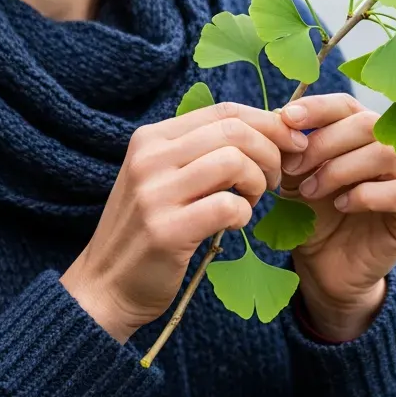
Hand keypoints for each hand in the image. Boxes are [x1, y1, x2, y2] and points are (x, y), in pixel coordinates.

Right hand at [61, 101, 308, 342]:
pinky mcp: (166, 230)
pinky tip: (233, 223)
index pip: (224, 111)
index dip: (268, 122)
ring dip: (257, 183)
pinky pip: (227, 205)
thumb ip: (204, 151)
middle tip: (274, 179)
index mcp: (151, 138)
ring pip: (233, 162)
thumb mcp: (166, 177)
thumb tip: (272, 127)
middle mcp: (150, 158)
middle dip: (270, 152)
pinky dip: (242, 213)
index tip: (291, 143)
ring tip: (250, 201)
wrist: (104, 286)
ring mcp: (155, 193)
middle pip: (234, 131)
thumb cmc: (148, 228)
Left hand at [277, 93, 395, 340]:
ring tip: (312, 190)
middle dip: (325, 142)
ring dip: (341, 168)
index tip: (286, 118)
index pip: (347, 105)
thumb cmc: (315, 216)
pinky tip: (342, 205)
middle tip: (293, 167)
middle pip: (368, 123)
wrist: (328, 268)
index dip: (317, 107)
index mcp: (366, 134)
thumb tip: (280, 120)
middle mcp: (395, 149)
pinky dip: (366, 195)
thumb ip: (295, 151)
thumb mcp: (298, 180)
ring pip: (386, 153)